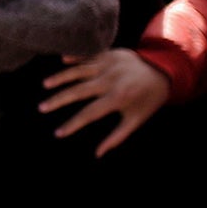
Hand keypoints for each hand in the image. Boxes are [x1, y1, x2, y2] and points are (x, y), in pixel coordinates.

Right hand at [39, 49, 170, 156]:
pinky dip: (75, 57)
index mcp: (118, 98)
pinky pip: (87, 55)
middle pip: (78, 91)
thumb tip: (98, 154)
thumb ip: (117, 137)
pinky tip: (62, 60)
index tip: (58, 133)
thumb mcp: (136, 120)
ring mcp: (108, 65)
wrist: (165, 70)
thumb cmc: (149, 99)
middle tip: (41, 108)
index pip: (89, 113)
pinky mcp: (108, 54)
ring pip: (78, 71)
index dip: (73, 124)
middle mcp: (110, 80)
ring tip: (45, 85)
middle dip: (59, 100)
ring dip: (61, 77)